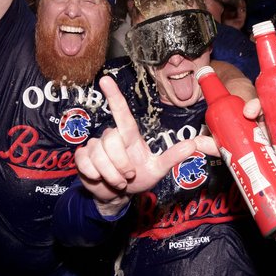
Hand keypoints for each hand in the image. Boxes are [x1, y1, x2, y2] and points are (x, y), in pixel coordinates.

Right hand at [75, 76, 216, 212]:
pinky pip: (85, 163)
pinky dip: (95, 175)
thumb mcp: (158, 169)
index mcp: (129, 135)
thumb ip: (173, 157)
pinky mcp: (82, 157)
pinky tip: (100, 178)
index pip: (121, 111)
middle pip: (111, 140)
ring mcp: (95, 146)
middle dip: (121, 164)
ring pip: (99, 155)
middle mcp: (111, 136)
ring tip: (118, 181)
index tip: (105, 79)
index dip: (114, 95)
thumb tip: (193, 145)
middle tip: (128, 176)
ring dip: (111, 174)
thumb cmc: (139, 178)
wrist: (118, 196)